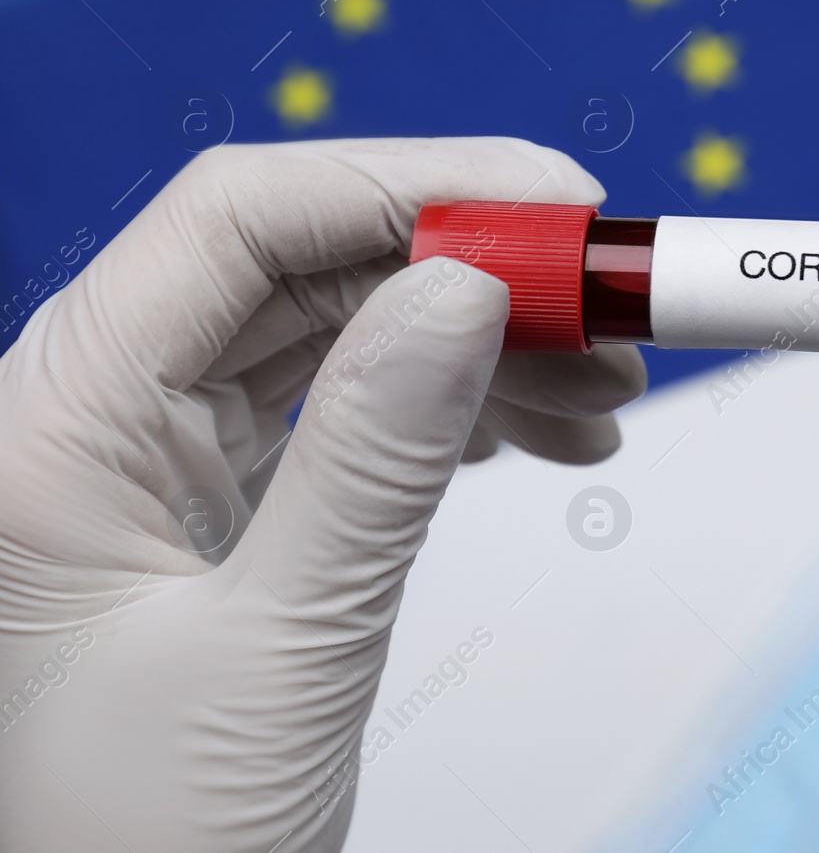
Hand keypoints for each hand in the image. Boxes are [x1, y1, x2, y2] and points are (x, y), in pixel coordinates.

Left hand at [0, 138, 644, 851]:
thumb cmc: (146, 846)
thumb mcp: (277, 646)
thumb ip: (374, 455)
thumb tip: (470, 287)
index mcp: (52, 423)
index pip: (234, 220)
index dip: (409, 184)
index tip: (556, 209)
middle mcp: (97, 416)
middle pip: (304, 265)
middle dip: (474, 270)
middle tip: (610, 301)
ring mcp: (159, 458)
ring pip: (341, 331)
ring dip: (483, 344)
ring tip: (603, 388)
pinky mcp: (221, 504)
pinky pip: (350, 409)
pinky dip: (455, 410)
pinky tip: (542, 434)